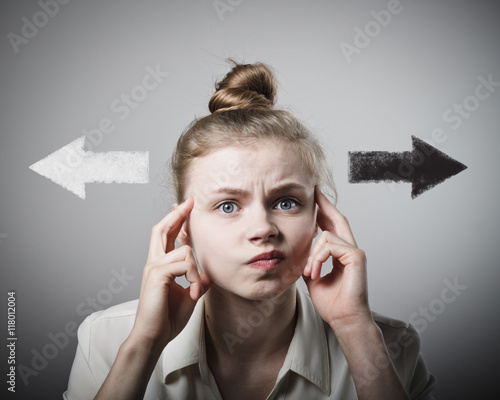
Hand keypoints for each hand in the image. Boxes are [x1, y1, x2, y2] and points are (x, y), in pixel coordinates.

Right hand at [129, 197, 210, 348]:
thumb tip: (207, 274)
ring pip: (184, 251)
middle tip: (189, 202)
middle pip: (161, 229)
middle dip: (176, 214)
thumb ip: (196, 282)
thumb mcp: (188, 296)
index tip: (185, 206)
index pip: (166, 236)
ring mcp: (153, 268)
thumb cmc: (167, 319)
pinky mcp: (157, 275)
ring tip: (195, 290)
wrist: (153, 336)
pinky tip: (192, 292)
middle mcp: (154, 263)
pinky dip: (193, 277)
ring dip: (195, 270)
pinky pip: (183, 264)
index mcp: (160, 266)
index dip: (175, 220)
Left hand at [303, 187, 371, 330]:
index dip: (323, 211)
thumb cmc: (332, 303)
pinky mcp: (357, 256)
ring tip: (310, 273)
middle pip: (338, 219)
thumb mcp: (313, 278)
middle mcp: (350, 249)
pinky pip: (330, 246)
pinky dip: (318, 258)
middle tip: (314, 191)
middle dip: (325, 204)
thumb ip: (310, 262)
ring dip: (312, 254)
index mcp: (340, 254)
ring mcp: (355, 252)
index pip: (332, 227)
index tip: (314, 199)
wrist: (343, 319)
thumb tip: (299, 254)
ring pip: (326, 236)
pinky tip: (315, 273)